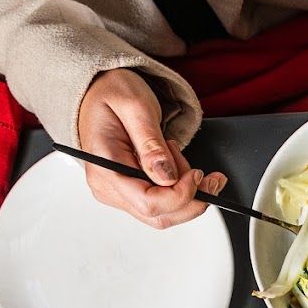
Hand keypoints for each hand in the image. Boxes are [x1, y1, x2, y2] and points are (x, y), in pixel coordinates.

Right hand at [77, 68, 226, 228]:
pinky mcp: (130, 192)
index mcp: (105, 166)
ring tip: (180, 156)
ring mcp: (118, 193)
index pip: (149, 202)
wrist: (100, 92)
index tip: (199, 175)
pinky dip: (181, 191)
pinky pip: (163, 205)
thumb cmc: (113, 93)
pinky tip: (180, 168)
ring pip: (165, 214)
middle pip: (160, 215)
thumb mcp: (135, 107)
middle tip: (207, 173)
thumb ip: (151, 144)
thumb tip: (166, 178)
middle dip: (192, 197)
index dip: (181, 195)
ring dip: (188, 193)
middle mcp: (108, 186)